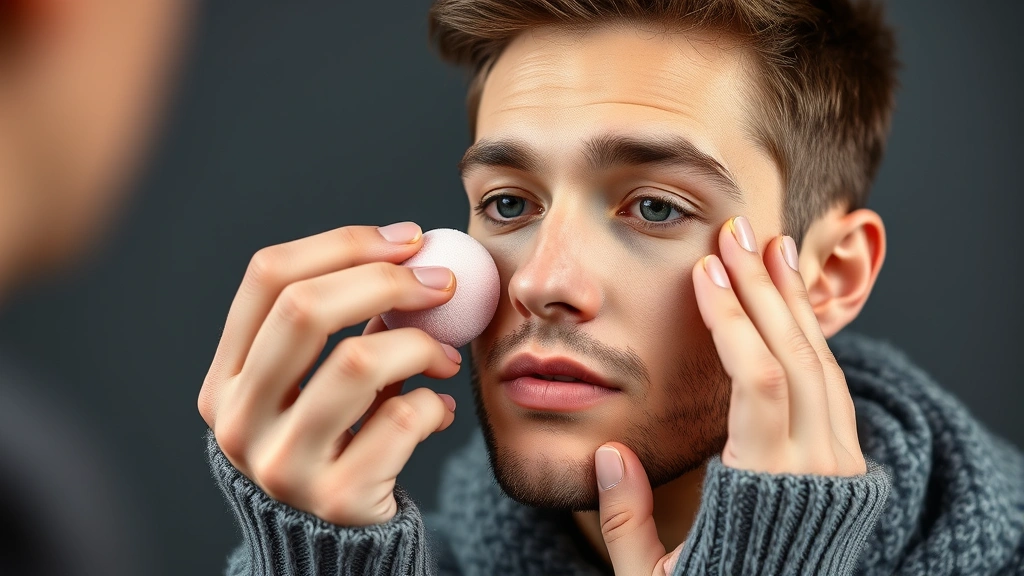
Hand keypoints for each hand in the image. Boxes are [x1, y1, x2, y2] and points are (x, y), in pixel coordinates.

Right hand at [198, 222, 462, 525]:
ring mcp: (282, 464)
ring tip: (444, 356)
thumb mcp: (313, 385)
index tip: (407, 239)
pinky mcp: (337, 498)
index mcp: (227, 378)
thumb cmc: (334, 442)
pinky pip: (401, 420)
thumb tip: (412, 253)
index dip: (343, 244)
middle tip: (441, 283)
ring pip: (357, 360)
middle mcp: (239, 420)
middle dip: (387, 280)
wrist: (335, 541)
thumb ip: (343, 325)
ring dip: (420, 344)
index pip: (268, 277)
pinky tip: (436, 409)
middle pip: (305, 308)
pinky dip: (433, 403)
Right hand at [594, 216, 864, 574]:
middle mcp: (817, 472)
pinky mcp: (845, 465)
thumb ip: (626, 522)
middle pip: (798, 359)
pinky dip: (809, 337)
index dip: (734, 321)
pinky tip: (790, 306)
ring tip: (770, 249)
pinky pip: (832, 386)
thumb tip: (607, 456)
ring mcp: (840, 467)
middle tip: (737, 234)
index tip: (706, 272)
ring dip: (793, 303)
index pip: (761, 383)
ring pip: (823, 366)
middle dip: (765, 290)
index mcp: (768, 491)